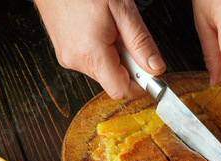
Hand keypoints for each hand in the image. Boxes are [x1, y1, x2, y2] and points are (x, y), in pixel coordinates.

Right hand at [33, 0, 165, 99]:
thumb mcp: (122, 9)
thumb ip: (140, 42)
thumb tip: (155, 68)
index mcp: (91, 53)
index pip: (121, 90)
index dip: (140, 86)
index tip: (152, 74)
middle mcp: (76, 60)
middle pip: (113, 82)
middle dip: (129, 66)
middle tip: (129, 38)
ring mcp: (68, 58)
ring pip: (103, 72)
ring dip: (115, 57)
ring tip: (111, 30)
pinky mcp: (64, 53)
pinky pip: (92, 62)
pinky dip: (103, 52)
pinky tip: (101, 31)